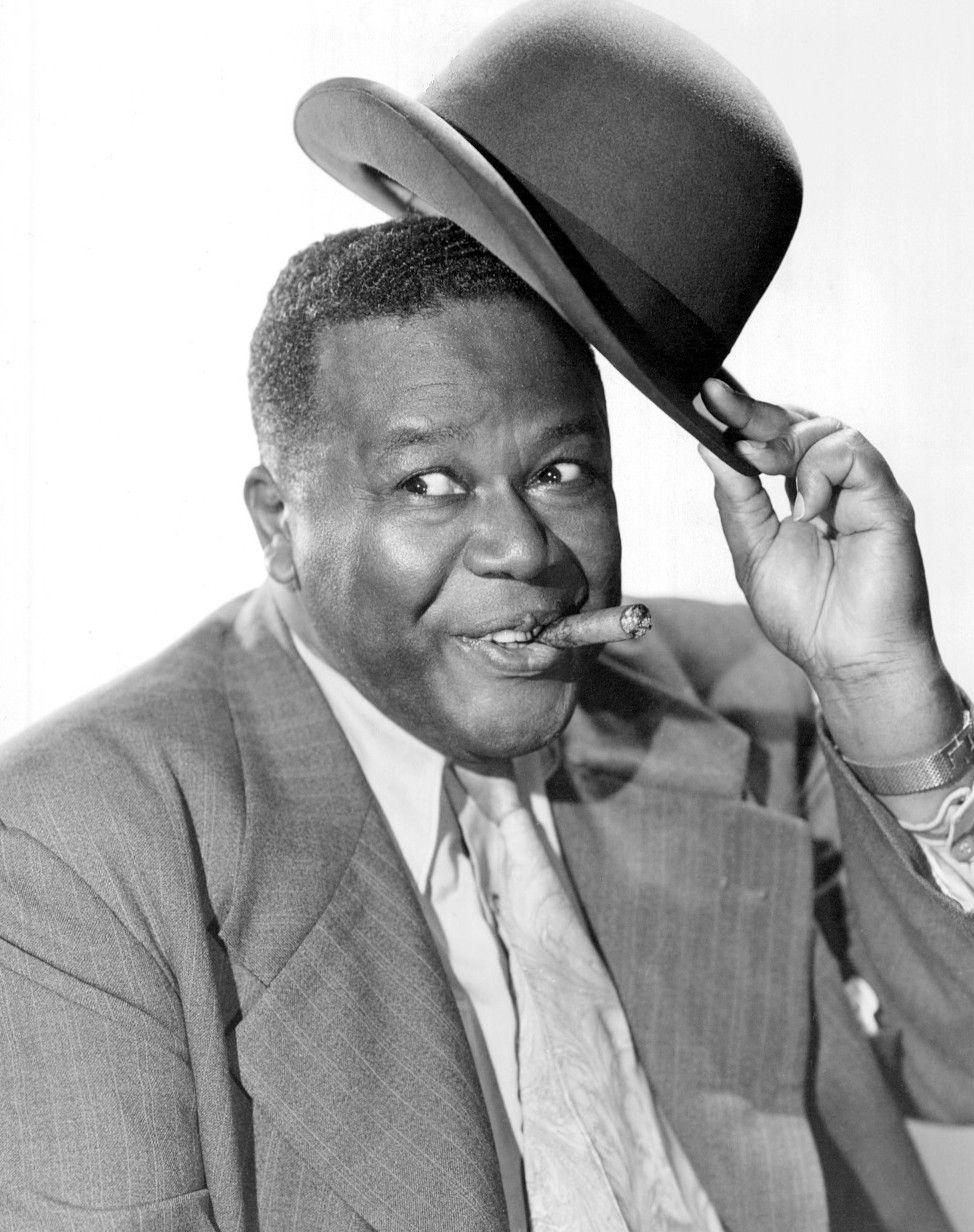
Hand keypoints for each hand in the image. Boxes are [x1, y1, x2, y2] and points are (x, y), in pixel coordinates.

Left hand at [697, 378, 960, 769]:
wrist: (846, 659)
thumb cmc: (806, 614)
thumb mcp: (751, 549)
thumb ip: (735, 497)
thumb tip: (709, 444)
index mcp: (801, 491)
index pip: (773, 436)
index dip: (740, 415)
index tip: (704, 397)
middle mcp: (834, 484)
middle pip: (797, 422)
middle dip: (752, 410)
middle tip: (716, 402)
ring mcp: (862, 489)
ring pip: (825, 428)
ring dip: (782, 440)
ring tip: (757, 467)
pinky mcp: (886, 500)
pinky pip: (852, 452)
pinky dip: (818, 469)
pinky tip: (804, 508)